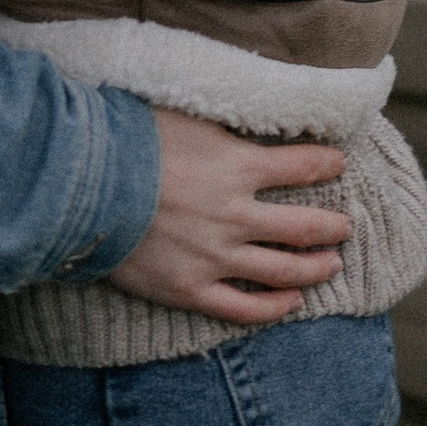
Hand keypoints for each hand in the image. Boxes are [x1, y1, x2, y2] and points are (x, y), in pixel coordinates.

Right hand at [111, 115, 350, 329]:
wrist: (81, 186)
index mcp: (239, 166)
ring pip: (284, 271)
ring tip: (331, 265)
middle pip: (305, 226)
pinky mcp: (191, 288)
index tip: (338, 164)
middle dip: (333, 226)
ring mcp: (215, 256)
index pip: (304, 166)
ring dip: (315, 268)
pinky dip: (274, 308)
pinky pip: (244, 308)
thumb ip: (222, 127)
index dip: (327, 164)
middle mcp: (236, 214)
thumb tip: (247, 118)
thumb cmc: (128, 141)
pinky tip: (290, 303)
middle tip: (344, 226)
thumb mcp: (185, 117)